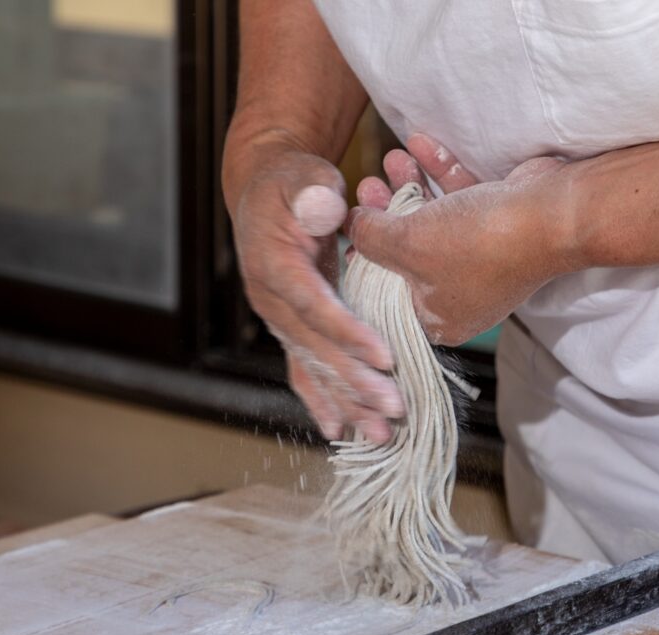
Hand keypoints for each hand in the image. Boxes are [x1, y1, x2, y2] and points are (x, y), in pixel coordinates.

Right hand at [230, 140, 403, 442]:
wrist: (265, 193)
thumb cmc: (293, 183)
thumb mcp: (304, 175)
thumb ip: (314, 193)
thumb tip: (326, 212)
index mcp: (273, 263)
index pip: (314, 304)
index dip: (348, 333)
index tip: (385, 357)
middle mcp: (269, 299)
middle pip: (315, 347)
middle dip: (355, 381)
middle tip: (393, 408)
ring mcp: (277, 318)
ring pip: (313, 366)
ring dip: (347, 402)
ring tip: (379, 435)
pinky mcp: (289, 327)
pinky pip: (305, 368)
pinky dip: (323, 400)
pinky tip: (340, 429)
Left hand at [347, 134, 578, 345]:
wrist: (553, 214)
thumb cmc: (479, 243)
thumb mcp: (406, 245)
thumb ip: (370, 237)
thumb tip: (354, 226)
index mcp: (440, 317)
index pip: (389, 298)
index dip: (365, 265)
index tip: (348, 237)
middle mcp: (463, 293)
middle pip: (410, 255)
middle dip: (385, 216)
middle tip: (366, 188)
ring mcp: (485, 259)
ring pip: (436, 222)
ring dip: (411, 187)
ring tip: (390, 159)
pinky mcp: (501, 225)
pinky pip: (462, 200)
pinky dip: (440, 174)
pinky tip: (420, 143)